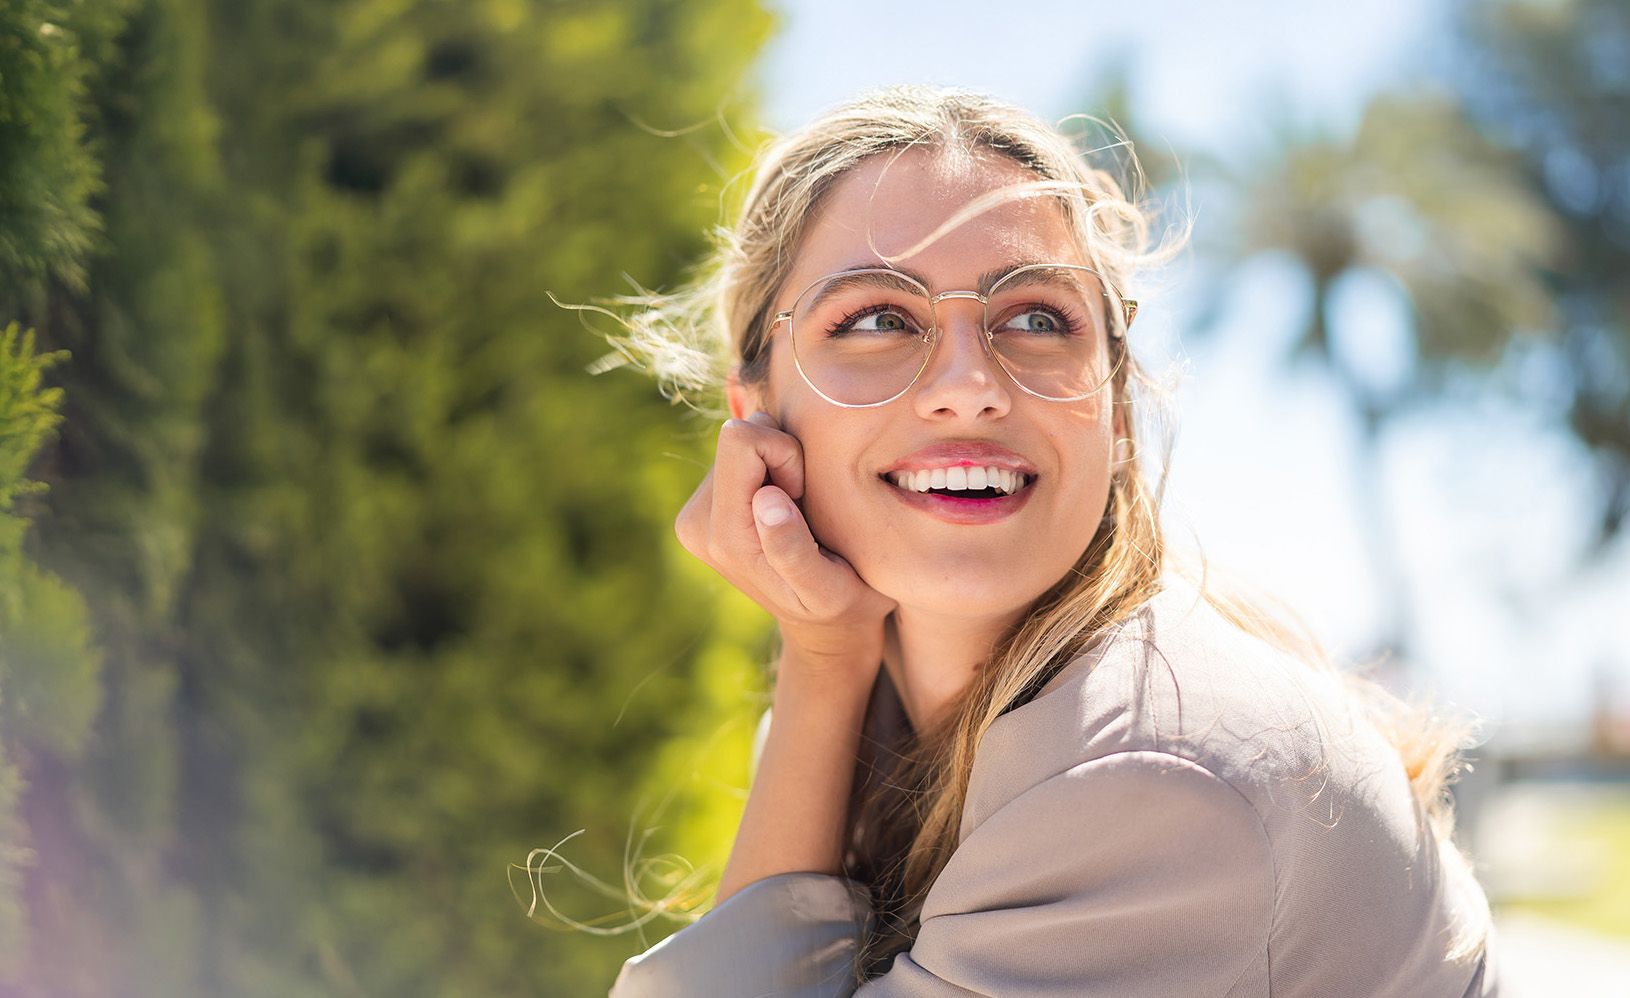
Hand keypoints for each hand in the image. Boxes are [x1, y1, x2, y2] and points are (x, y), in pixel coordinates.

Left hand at [674, 409, 896, 689]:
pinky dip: (772, 469)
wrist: (823, 626)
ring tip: (800, 511)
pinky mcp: (706, 504)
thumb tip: (765, 499)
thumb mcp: (828, 588)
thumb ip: (793, 549)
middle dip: (783, 458)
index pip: (741, 442)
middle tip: (805, 505)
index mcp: (723, 537)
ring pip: (741, 442)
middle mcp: (697, 522)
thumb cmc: (843, 605)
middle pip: (738, 436)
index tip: (805, 497)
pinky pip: (741, 453)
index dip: (786, 455)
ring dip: (779, 466)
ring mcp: (697, 512)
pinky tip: (788, 509)